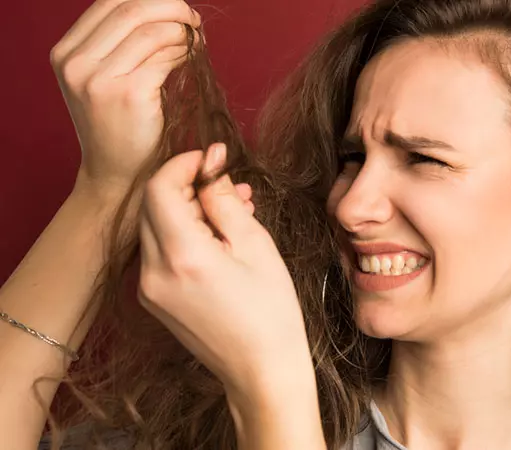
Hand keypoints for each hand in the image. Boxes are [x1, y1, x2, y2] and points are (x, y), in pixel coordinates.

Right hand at [51, 0, 200, 196]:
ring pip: (152, 31)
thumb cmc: (120, 127)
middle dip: (171, 8)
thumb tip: (163, 9)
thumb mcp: (103, 80)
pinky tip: (193, 59)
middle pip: (132, 9)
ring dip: (182, 31)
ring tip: (197, 41)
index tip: (175, 8)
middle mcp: (75, 63)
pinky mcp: (129, 94)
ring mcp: (99, 79)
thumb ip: (119, 45)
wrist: (117, 175)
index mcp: (66, 53)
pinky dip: (185, 52)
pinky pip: (165, 57)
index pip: (110, 1)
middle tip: (193, 20)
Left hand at [137, 143, 314, 399]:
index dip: (183, 164)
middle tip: (230, 187)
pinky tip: (218, 239)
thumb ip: (225, 200)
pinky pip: (161, 251)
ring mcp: (148, 288)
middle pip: (153, 204)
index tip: (212, 159)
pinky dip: (184, 235)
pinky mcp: (153, 299)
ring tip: (233, 214)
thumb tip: (211, 163)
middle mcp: (153, 271)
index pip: (160, 187)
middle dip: (188, 186)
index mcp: (182, 255)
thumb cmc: (269, 310)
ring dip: (189, 210)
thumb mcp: (255, 246)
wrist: (261, 370)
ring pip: (156, 226)